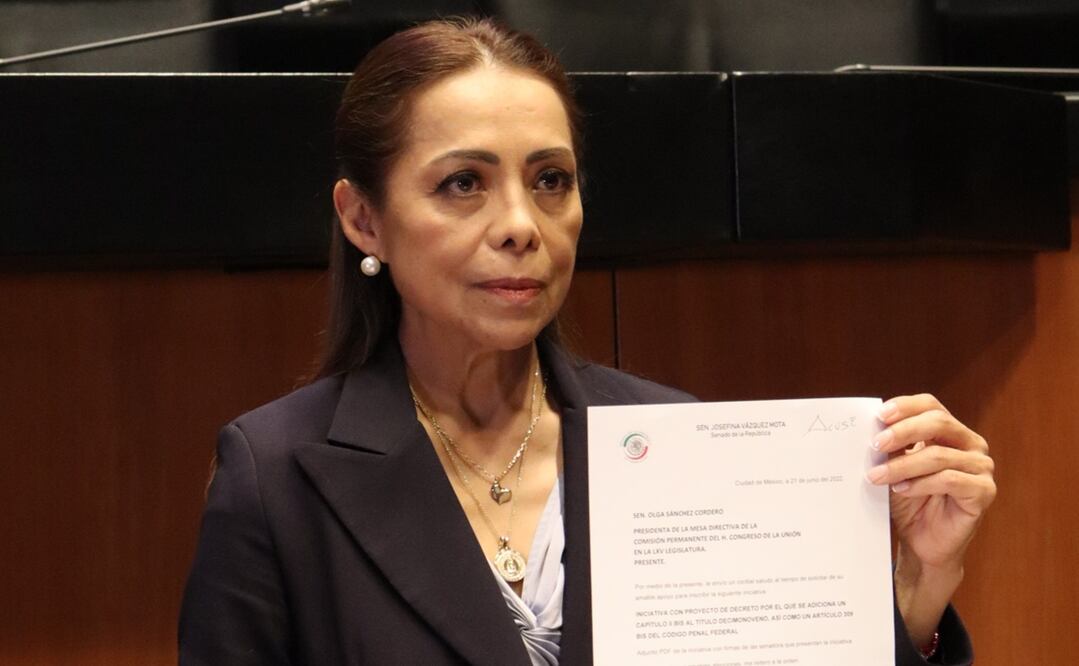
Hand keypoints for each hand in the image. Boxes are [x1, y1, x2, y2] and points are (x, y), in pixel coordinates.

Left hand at [866, 393, 995, 646]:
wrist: (921, 542)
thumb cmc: (908, 501)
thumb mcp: (894, 468)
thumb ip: (889, 447)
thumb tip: (870, 427)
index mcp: (950, 431)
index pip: (931, 405)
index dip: (906, 406)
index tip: (879, 415)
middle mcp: (971, 444)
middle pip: (939, 423)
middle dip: (903, 431)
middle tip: (875, 444)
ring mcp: (981, 467)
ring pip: (939, 455)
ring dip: (902, 465)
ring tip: (876, 476)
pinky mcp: (983, 491)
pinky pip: (950, 480)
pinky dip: (921, 483)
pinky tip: (901, 490)